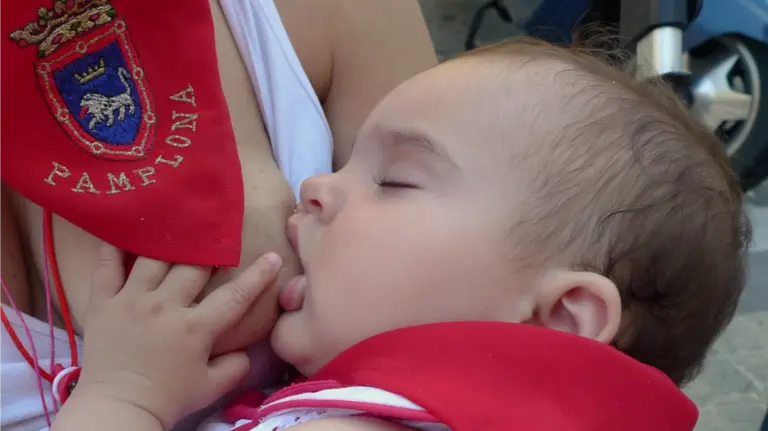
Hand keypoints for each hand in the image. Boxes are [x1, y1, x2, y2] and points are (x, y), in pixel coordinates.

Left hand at [74, 245, 281, 428]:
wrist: (118, 409)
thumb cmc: (167, 399)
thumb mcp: (211, 388)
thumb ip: (236, 366)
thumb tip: (247, 348)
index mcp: (196, 328)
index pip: (235, 295)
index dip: (257, 275)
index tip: (272, 257)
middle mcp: (165, 307)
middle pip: (193, 265)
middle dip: (210, 249)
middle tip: (216, 238)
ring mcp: (132, 301)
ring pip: (153, 257)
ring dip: (169, 240)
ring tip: (177, 225)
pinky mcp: (103, 302)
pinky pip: (106, 265)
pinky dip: (113, 245)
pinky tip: (125, 229)